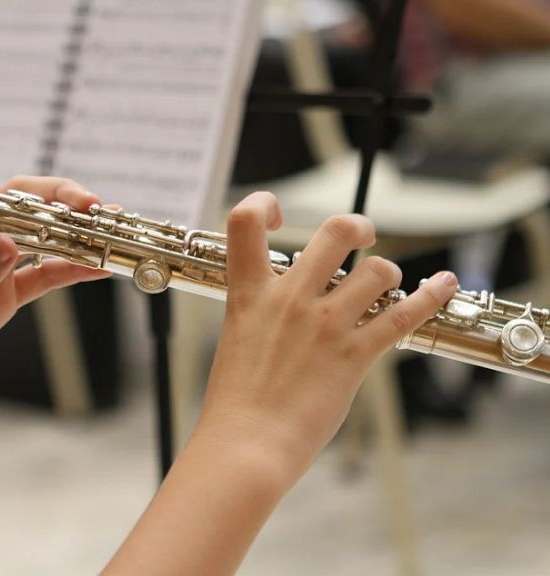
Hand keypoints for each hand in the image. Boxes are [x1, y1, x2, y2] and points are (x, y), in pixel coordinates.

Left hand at [0, 154, 109, 406]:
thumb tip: (9, 245)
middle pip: (19, 203)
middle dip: (56, 198)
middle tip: (88, 206)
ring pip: (40, 236)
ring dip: (72, 231)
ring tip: (106, 228)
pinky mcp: (5, 295)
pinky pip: (44, 276)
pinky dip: (71, 270)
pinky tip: (97, 267)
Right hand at [198, 192, 457, 488]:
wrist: (245, 444)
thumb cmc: (236, 401)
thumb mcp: (237, 339)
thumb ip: (262, 310)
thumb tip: (290, 297)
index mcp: (249, 293)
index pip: (244, 220)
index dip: (264, 203)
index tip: (280, 216)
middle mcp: (289, 299)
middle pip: (336, 231)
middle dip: (357, 226)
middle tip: (361, 236)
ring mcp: (324, 325)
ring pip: (378, 270)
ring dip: (386, 274)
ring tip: (381, 288)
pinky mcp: (354, 355)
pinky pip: (403, 314)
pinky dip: (431, 295)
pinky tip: (443, 283)